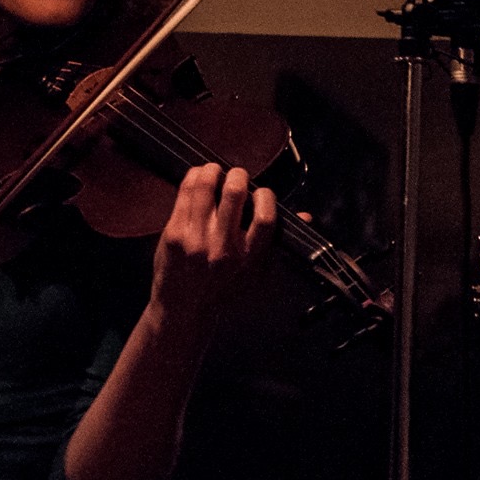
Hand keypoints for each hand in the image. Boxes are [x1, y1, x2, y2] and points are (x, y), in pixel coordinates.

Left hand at [148, 164, 274, 331]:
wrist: (182, 309)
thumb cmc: (222, 291)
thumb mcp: (258, 275)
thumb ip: (278, 243)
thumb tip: (306, 216)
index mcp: (248, 258)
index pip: (265, 216)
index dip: (265, 196)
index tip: (261, 193)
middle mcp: (223, 248)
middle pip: (235, 194)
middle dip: (238, 175)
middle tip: (237, 176)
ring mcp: (196, 240)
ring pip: (206, 187)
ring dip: (213, 171)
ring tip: (215, 172)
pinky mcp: (174, 233)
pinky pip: (185, 193)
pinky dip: (194, 178)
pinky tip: (198, 178)